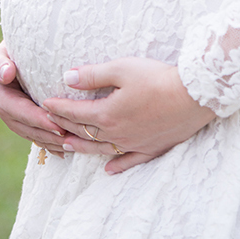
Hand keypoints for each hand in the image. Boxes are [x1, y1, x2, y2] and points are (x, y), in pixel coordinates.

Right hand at [0, 43, 67, 157]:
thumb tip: (6, 73)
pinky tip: (67, 150)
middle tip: (69, 139)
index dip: (36, 119)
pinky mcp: (26, 119)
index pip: (17, 110)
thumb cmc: (13, 47)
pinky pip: (38, 135)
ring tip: (71, 145)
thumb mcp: (0, 52)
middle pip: (26, 127)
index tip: (55, 125)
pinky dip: (51, 144)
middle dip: (47, 135)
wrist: (17, 51)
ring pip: (33, 134)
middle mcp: (5, 109)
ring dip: (51, 142)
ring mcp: (15, 116)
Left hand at [42, 57, 215, 173]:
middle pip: (85, 132)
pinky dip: (117, 166)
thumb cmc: (158, 78)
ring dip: (83, 147)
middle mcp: (117, 134)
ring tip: (69, 146)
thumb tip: (67, 77)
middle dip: (66, 126)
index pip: (75, 113)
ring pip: (102, 149)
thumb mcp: (122, 68)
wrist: (194, 96)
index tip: (45, 103)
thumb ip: (93, 75)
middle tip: (50, 123)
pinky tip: (109, 170)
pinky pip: (129, 161)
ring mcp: (135, 144)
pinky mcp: (152, 149)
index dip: (58, 107)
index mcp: (107, 114)